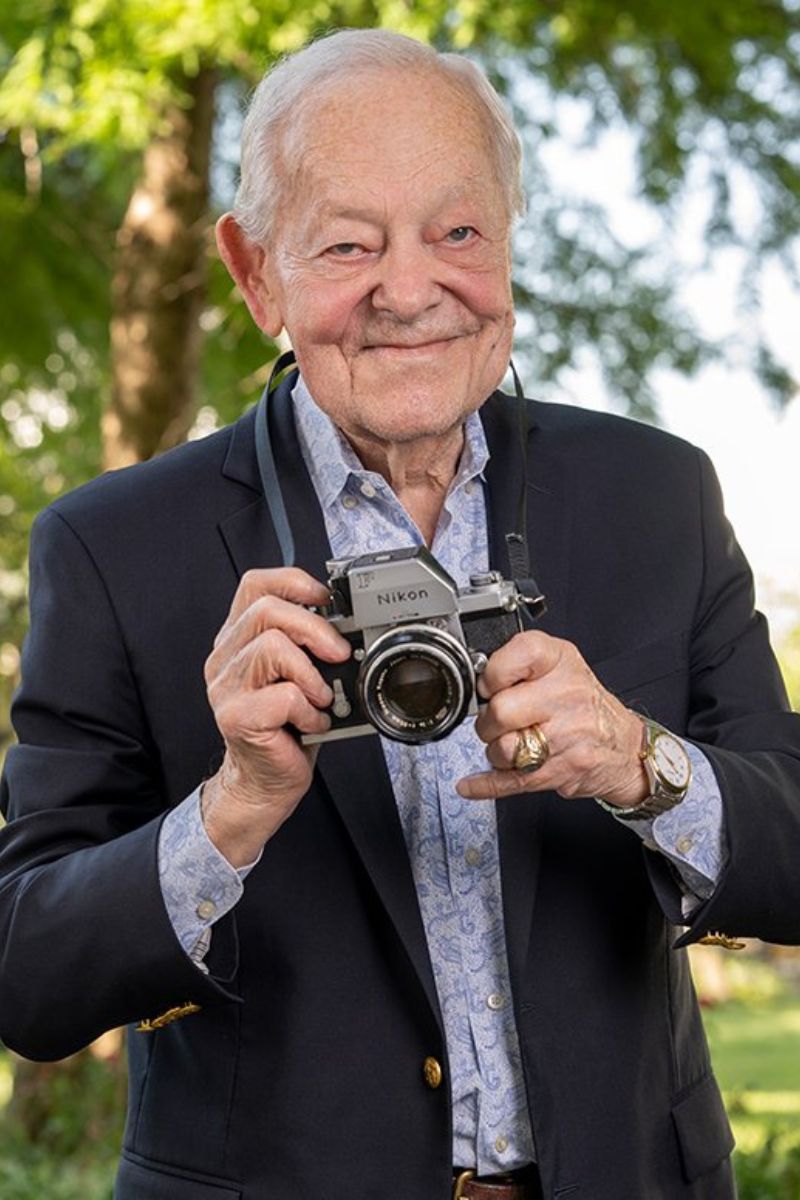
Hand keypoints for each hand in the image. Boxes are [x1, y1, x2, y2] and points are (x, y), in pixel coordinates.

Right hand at [202, 567, 350, 865]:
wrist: (265, 783)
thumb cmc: (286, 729)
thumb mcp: (300, 675)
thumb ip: (309, 645)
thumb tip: (349, 626)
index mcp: (238, 640)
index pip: (255, 585)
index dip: (294, 582)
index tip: (326, 599)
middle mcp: (226, 658)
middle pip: (266, 610)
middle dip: (315, 627)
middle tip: (338, 653)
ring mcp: (226, 688)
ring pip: (273, 646)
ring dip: (312, 673)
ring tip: (320, 697)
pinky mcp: (236, 717)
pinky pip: (284, 695)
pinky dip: (309, 708)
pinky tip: (311, 722)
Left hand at [456, 630, 647, 807]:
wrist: (624, 747)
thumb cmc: (584, 704)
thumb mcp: (560, 665)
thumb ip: (519, 664)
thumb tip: (476, 678)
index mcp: (562, 662)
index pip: (518, 655)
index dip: (494, 674)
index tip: (490, 685)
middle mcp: (567, 696)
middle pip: (501, 710)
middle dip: (488, 721)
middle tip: (497, 721)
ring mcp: (566, 736)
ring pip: (502, 749)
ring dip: (496, 751)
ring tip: (512, 743)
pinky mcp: (561, 771)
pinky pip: (510, 780)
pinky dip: (485, 784)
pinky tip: (472, 783)